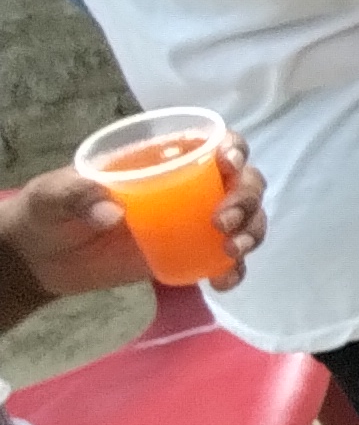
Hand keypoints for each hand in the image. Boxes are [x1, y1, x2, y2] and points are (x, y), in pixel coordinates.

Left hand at [6, 148, 261, 296]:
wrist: (41, 259)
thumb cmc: (48, 213)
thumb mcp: (52, 195)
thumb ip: (76, 194)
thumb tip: (114, 212)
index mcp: (163, 161)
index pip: (214, 143)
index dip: (234, 149)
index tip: (227, 165)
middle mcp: (190, 187)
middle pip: (243, 182)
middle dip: (246, 198)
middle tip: (224, 223)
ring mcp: (193, 223)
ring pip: (247, 218)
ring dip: (252, 231)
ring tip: (232, 252)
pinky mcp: (190, 255)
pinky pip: (227, 261)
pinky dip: (235, 270)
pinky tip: (223, 282)